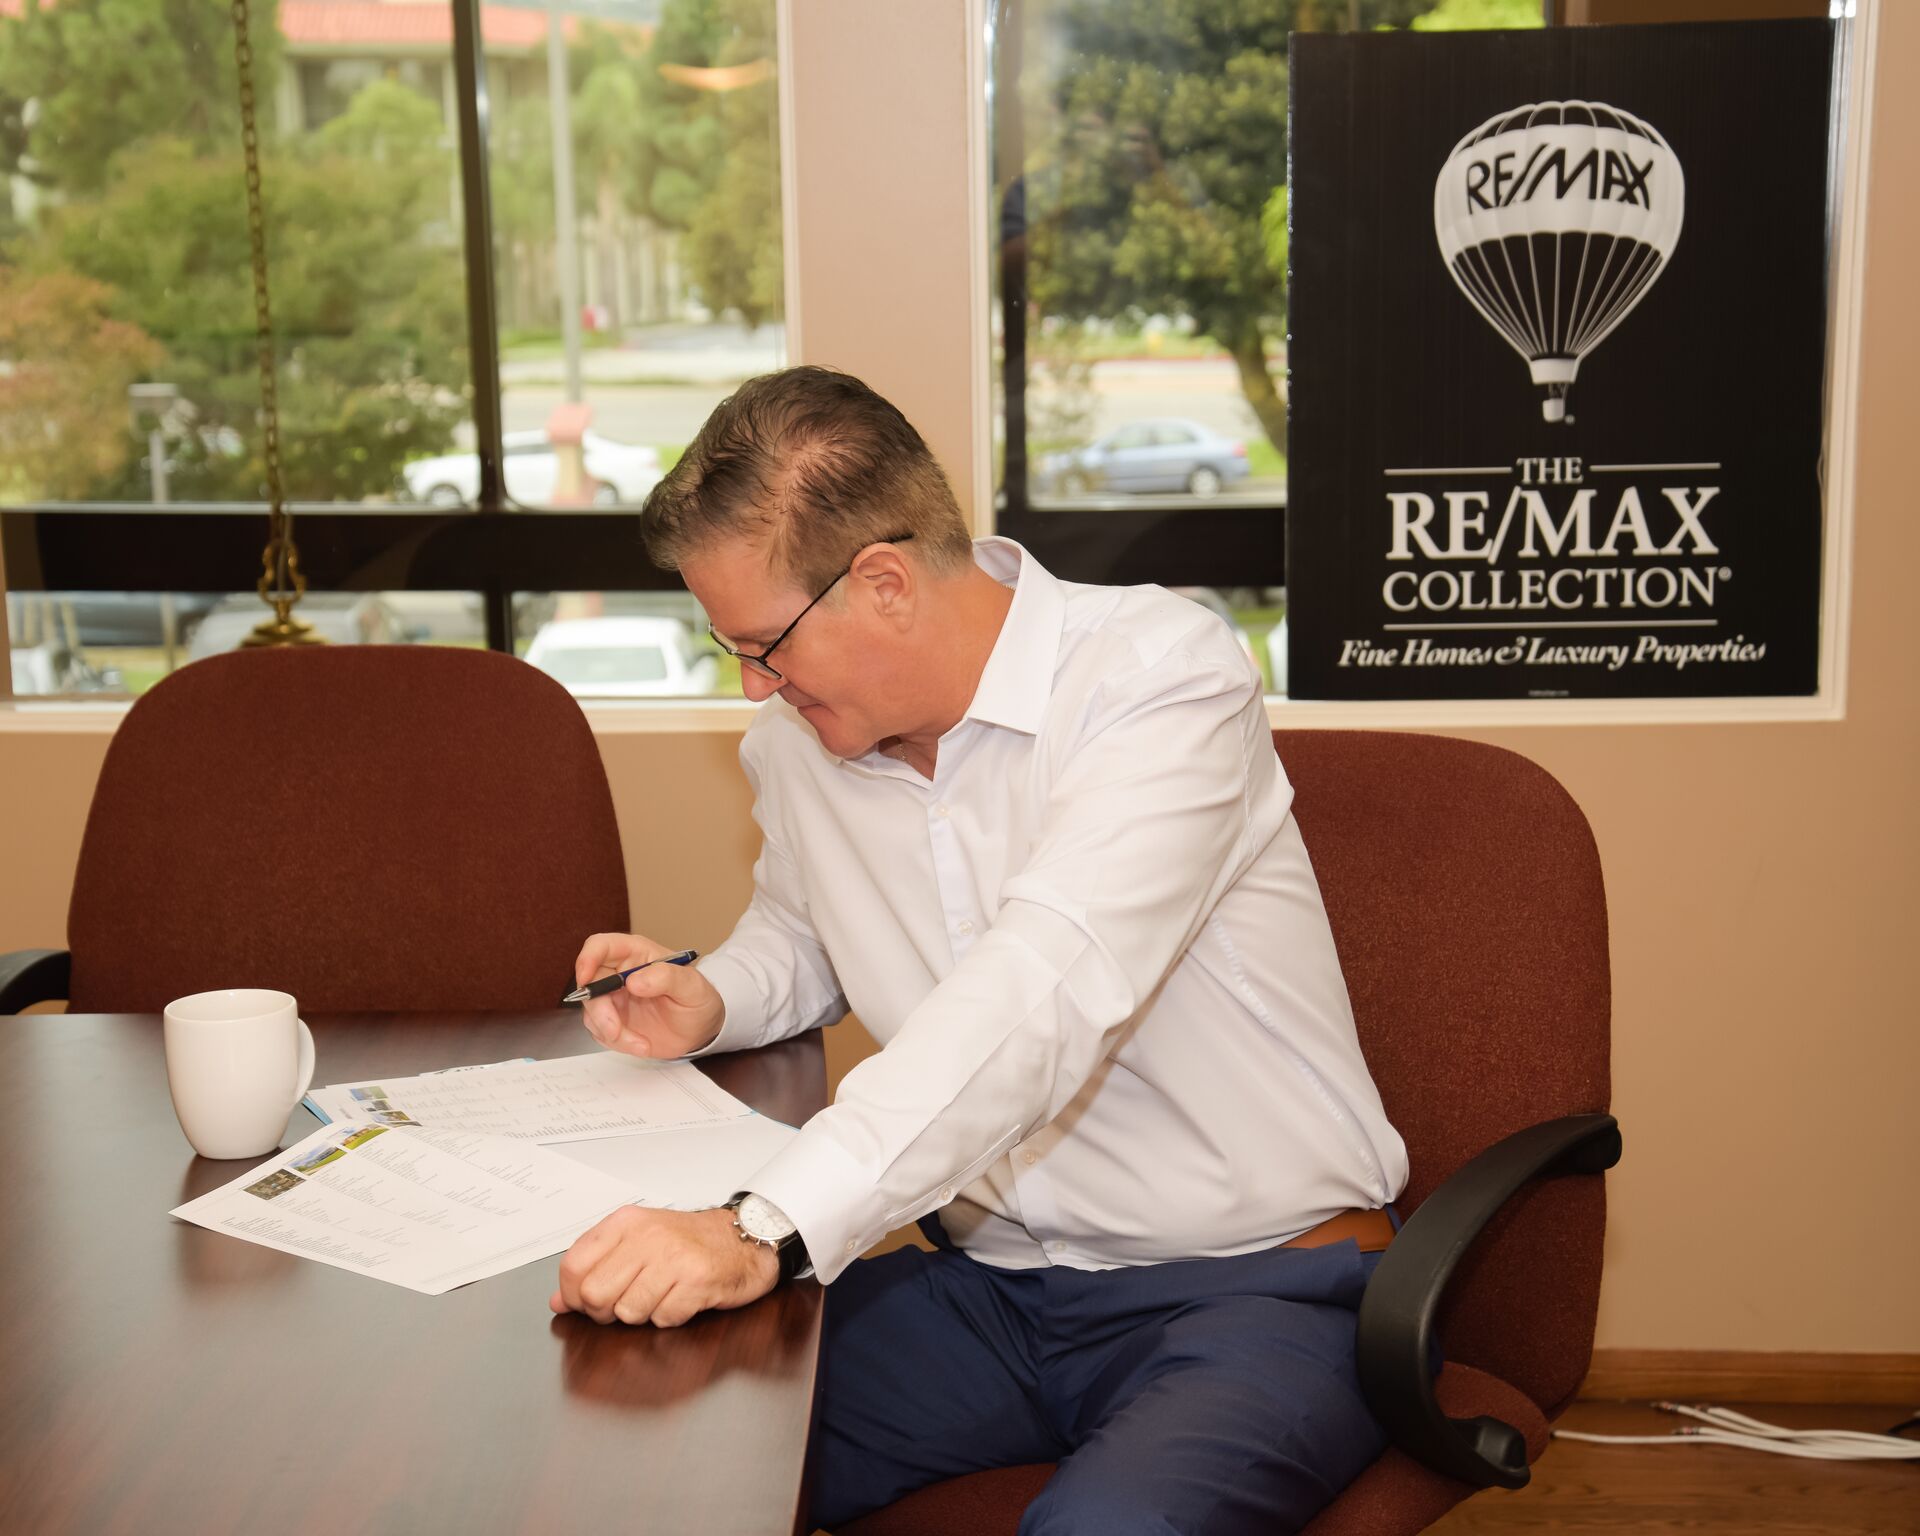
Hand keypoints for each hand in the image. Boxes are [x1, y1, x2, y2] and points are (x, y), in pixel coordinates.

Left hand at [549, 1206, 780, 1327]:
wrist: (744, 1238)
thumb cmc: (688, 1242)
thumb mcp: (636, 1243)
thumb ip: (595, 1267)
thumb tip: (558, 1301)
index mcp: (626, 1223)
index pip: (572, 1266)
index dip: (573, 1294)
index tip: (588, 1300)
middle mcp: (647, 1236)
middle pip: (594, 1294)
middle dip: (606, 1311)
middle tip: (627, 1302)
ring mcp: (674, 1258)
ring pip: (627, 1312)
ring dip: (642, 1314)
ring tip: (661, 1295)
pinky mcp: (697, 1281)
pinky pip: (663, 1319)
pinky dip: (670, 1317)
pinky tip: (682, 1298)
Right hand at [573, 932, 724, 1058]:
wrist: (701, 1029)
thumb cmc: (698, 999)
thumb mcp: (692, 986)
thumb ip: (667, 977)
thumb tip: (634, 981)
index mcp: (637, 954)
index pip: (601, 946)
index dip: (587, 958)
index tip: (586, 978)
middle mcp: (619, 974)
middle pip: (590, 984)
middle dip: (599, 1011)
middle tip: (616, 1031)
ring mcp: (614, 998)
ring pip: (592, 1012)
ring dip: (611, 1032)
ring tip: (641, 1044)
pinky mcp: (613, 1020)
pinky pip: (600, 1032)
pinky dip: (618, 1043)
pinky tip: (641, 1044)